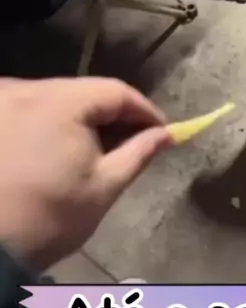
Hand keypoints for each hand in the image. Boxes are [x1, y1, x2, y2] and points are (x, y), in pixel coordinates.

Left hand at [0, 77, 169, 269]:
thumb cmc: (50, 218)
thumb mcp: (104, 186)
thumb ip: (139, 152)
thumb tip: (167, 134)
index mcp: (58, 102)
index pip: (114, 91)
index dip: (144, 110)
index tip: (162, 131)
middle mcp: (24, 89)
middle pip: (83, 91)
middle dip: (113, 114)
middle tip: (135, 140)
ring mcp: (1, 102)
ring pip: (56, 98)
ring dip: (82, 117)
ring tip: (101, 147)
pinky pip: (31, 109)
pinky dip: (53, 123)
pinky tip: (64, 147)